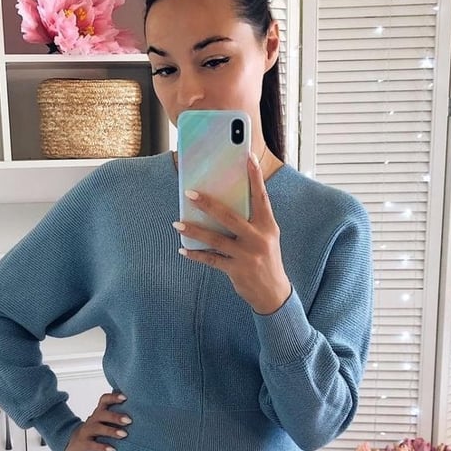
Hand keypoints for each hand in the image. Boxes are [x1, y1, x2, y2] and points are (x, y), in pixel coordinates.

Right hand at [63, 392, 130, 450]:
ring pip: (97, 428)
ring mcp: (86, 432)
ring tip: (124, 435)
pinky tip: (112, 450)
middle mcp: (92, 420)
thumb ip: (117, 418)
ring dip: (111, 431)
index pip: (104, 400)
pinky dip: (102, 447)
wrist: (73, 445)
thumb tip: (142, 415)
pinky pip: (91, 445)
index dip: (113, 397)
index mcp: (99, 413)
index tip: (125, 397)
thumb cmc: (96, 433)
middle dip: (115, 417)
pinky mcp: (82, 444)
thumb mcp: (104, 423)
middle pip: (102, 414)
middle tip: (129, 420)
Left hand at [172, 152, 291, 313]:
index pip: (261, 197)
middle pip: (229, 217)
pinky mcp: (236, 270)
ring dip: (194, 231)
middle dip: (208, 204)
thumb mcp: (266, 237)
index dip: (255, 177)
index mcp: (268, 226)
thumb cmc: (266, 258)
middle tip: (189, 193)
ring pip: (215, 239)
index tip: (248, 157)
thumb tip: (221, 204)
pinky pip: (211, 260)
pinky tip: (183, 249)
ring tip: (177, 224)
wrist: (273, 292)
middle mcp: (258, 238)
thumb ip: (251, 221)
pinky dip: (196, 255)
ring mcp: (247, 255)